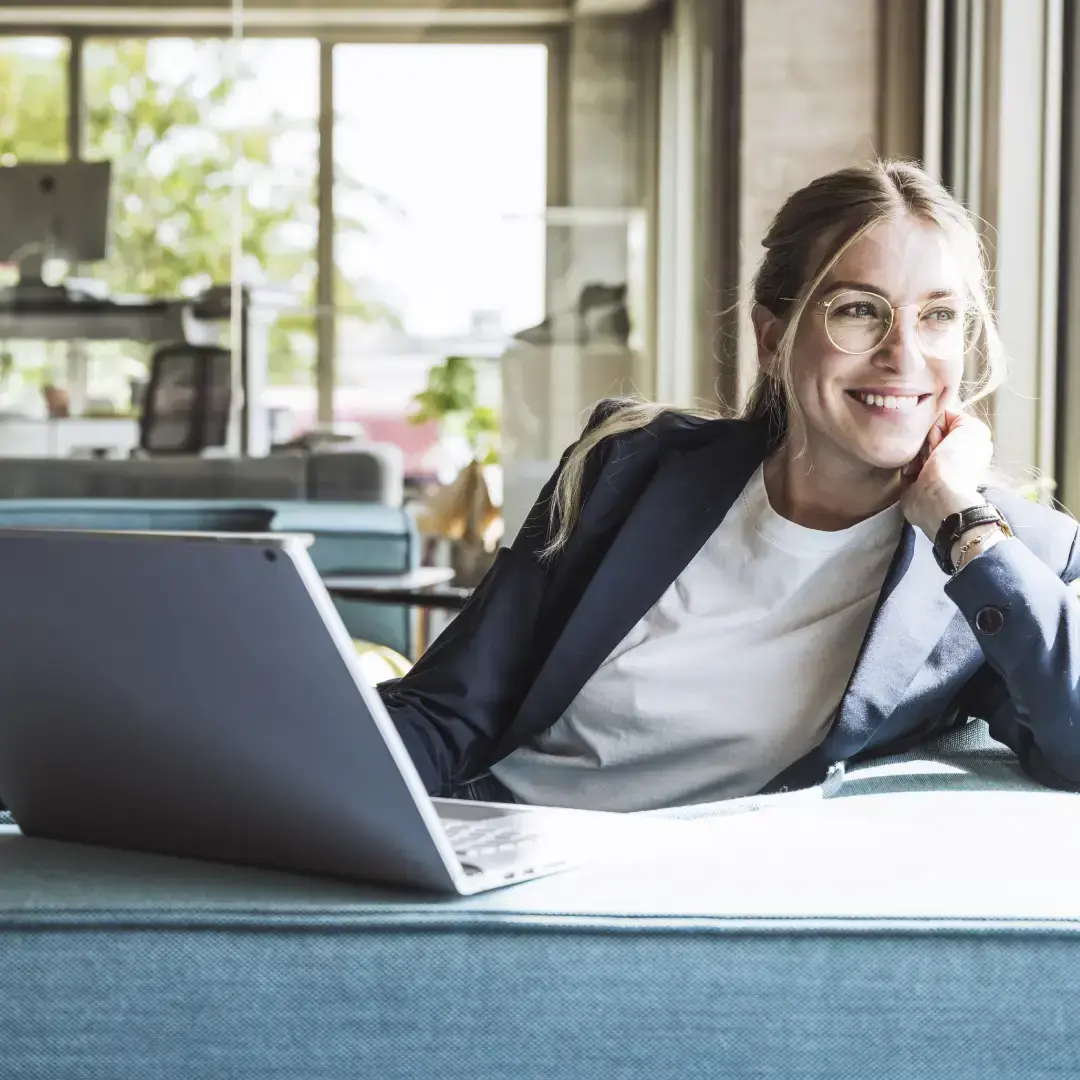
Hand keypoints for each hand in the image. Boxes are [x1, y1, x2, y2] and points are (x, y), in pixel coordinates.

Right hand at [899, 408, 994, 540]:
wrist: (938, 496)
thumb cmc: (957, 464)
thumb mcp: (971, 429)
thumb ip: (958, 416)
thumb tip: (937, 419)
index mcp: (965, 444)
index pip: (942, 421)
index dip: (938, 424)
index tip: (941, 435)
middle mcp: (949, 456)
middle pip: (926, 433)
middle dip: (924, 438)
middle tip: (930, 450)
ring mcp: (930, 469)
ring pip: (912, 446)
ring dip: (912, 451)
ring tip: (919, 463)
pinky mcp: (912, 480)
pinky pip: (901, 462)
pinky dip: (903, 464)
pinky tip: (911, 470)